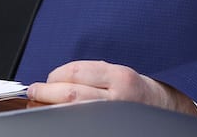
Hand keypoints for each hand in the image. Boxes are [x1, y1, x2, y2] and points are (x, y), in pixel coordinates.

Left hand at [26, 60, 196, 116]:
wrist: (163, 111)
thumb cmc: (137, 92)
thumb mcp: (119, 74)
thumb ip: (92, 74)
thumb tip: (55, 79)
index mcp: (119, 76)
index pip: (76, 71)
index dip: (55, 75)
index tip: (47, 78)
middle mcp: (117, 97)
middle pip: (70, 92)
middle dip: (45, 92)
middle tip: (33, 91)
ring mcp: (112, 115)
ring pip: (71, 109)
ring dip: (49, 106)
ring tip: (39, 104)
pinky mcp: (111, 126)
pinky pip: (79, 122)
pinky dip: (64, 118)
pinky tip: (57, 115)